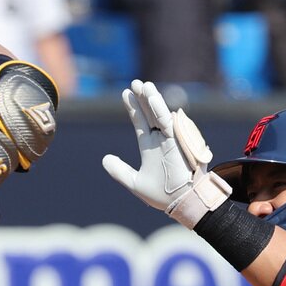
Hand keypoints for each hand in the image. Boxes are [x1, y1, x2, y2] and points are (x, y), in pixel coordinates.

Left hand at [101, 80, 230, 228]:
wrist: (181, 202)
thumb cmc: (161, 195)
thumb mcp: (135, 182)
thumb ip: (119, 171)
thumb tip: (104, 159)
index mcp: (151, 147)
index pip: (141, 122)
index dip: (133, 108)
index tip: (125, 93)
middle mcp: (160, 140)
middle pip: (150, 113)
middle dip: (142, 98)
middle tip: (135, 83)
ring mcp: (170, 138)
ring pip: (159, 114)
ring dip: (150, 98)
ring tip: (142, 85)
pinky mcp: (178, 140)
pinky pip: (167, 121)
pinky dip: (159, 109)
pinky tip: (151, 97)